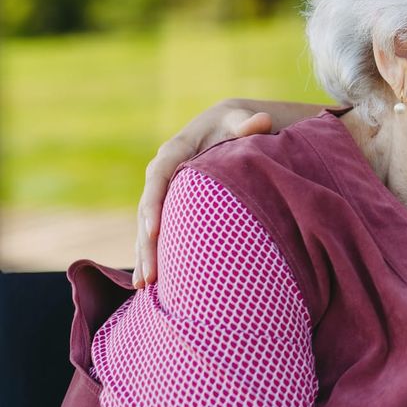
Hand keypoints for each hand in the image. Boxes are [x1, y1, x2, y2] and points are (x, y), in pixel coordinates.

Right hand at [132, 102, 272, 286]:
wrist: (226, 125)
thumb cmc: (236, 123)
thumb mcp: (241, 119)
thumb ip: (248, 123)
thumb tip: (261, 121)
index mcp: (176, 149)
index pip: (160, 175)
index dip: (154, 202)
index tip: (154, 230)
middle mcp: (163, 171)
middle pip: (148, 208)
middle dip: (147, 242)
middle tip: (149, 275)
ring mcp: (164, 190)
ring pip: (148, 225)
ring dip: (146, 254)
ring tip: (144, 286)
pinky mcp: (170, 204)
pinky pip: (156, 231)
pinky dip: (152, 253)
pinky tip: (147, 283)